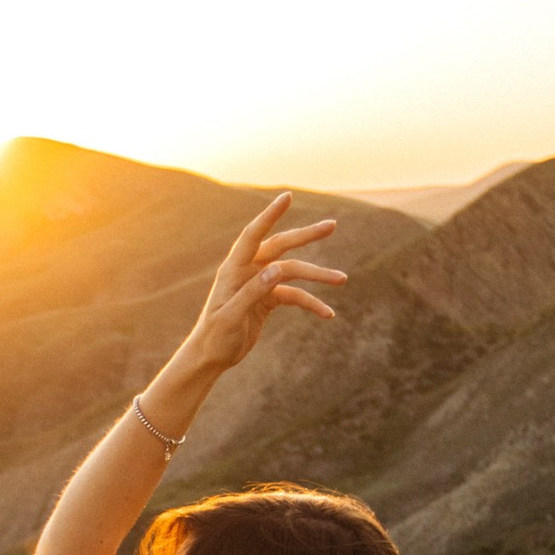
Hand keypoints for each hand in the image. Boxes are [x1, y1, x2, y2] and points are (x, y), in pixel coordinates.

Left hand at [180, 193, 345, 378]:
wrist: (211, 357)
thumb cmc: (215, 337)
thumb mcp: (232, 317)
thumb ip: (252, 292)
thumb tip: (278, 269)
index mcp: (234, 269)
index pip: (253, 235)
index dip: (270, 215)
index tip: (288, 197)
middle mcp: (248, 270)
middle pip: (281, 246)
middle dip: (307, 236)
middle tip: (332, 226)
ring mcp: (260, 283)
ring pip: (293, 272)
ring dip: (317, 275)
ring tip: (342, 279)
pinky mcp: (268, 299)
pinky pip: (294, 295)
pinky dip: (311, 303)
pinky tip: (327, 314)